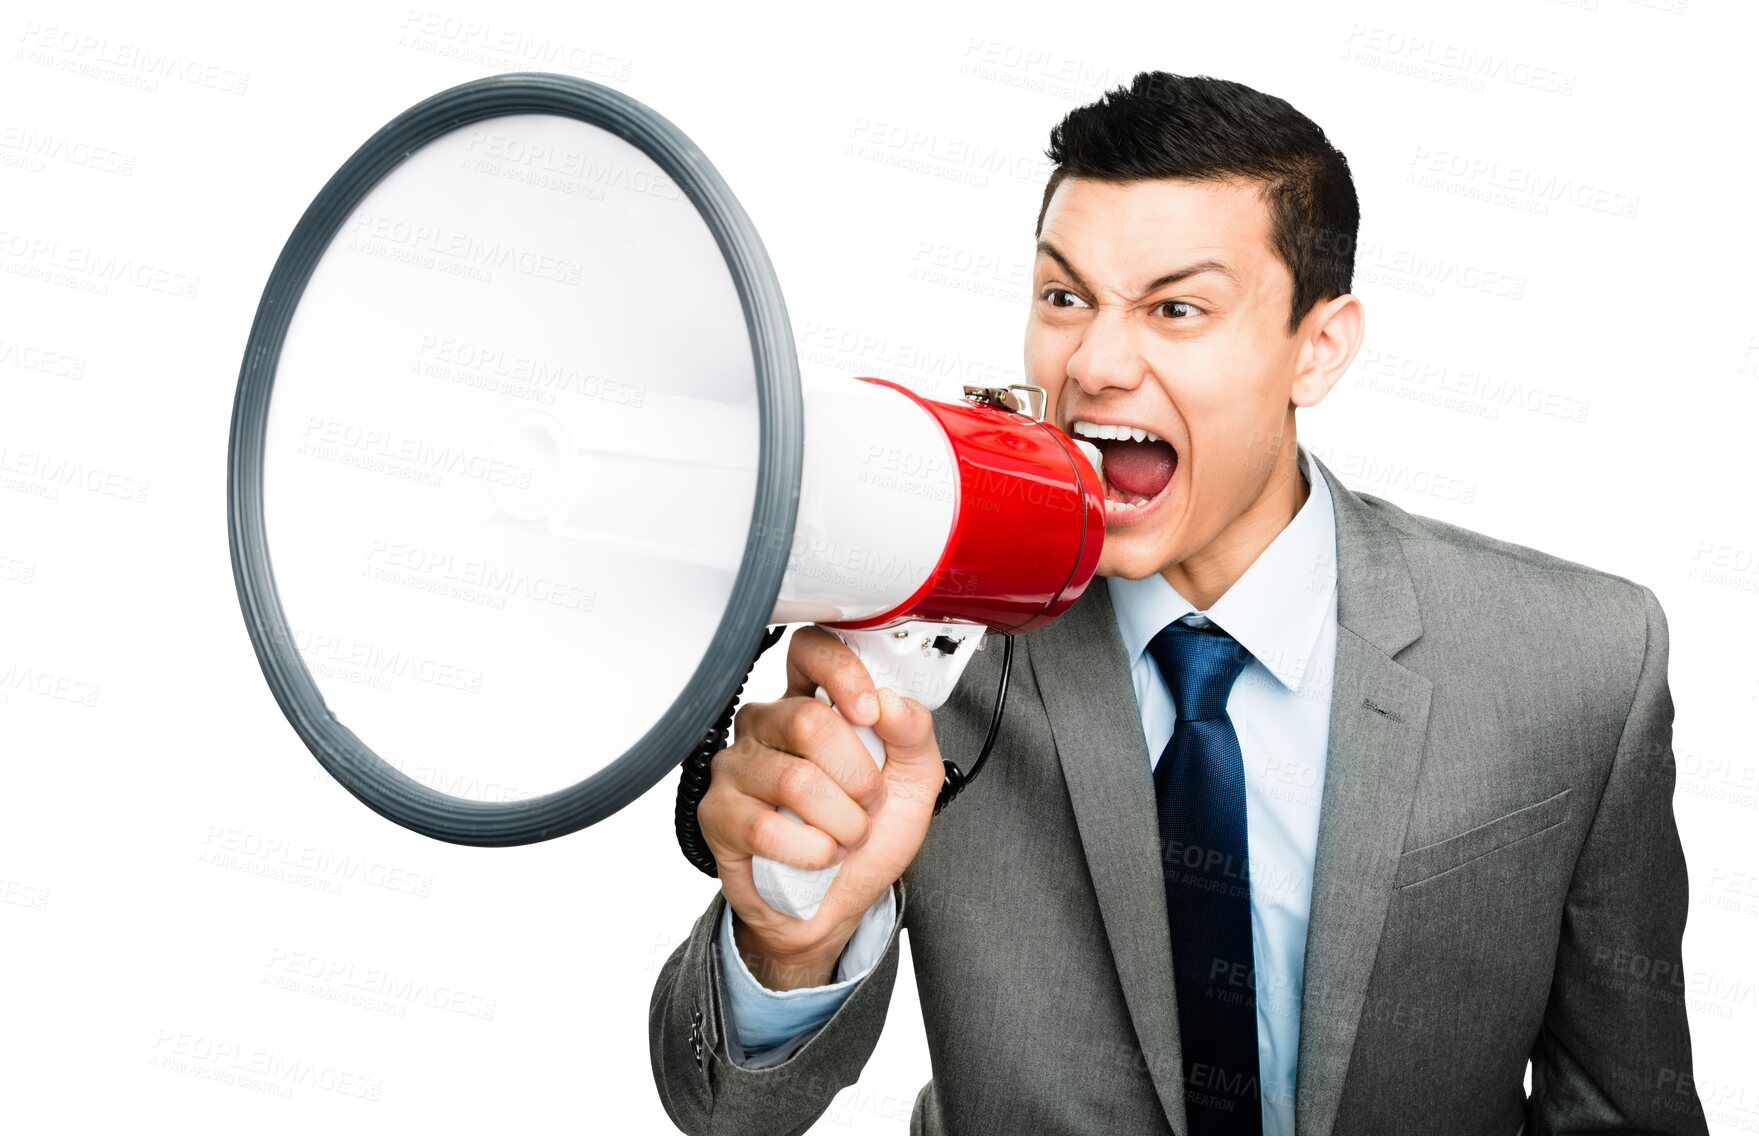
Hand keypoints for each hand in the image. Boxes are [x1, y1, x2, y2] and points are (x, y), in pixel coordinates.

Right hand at [698, 625, 943, 989]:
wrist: (835, 905)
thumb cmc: (866, 837)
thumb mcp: (913, 782)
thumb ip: (914, 734)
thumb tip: (892, 703)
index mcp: (811, 704)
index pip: (810, 650)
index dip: (842, 674)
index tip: (870, 712)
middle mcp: (766, 725)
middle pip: (809, 721)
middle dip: (859, 776)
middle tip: (867, 804)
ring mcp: (736, 767)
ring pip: (795, 780)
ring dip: (841, 822)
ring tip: (845, 835)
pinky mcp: (717, 814)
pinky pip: (766, 827)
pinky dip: (811, 852)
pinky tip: (817, 856)